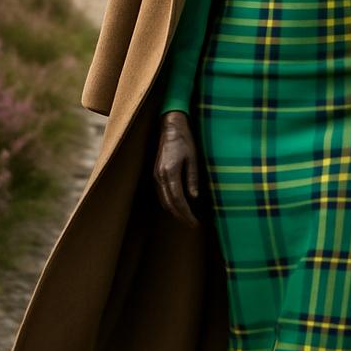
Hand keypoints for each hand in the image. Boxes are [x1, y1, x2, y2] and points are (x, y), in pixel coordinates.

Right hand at [154, 110, 201, 226]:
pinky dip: (169, 202)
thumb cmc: (184, 140)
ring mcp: (156, 175)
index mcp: (170, 173)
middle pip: (169, 204)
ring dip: (174, 211)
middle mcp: (160, 176)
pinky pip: (161, 193)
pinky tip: (178, 205)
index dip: (186, 214)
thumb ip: (192, 179)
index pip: (178, 201)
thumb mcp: (192, 159)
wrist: (170, 126)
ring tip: (186, 217)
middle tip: (192, 224)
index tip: (194, 222)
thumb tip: (194, 197)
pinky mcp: (155, 173)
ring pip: (163, 200)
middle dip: (180, 216)